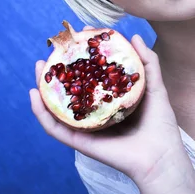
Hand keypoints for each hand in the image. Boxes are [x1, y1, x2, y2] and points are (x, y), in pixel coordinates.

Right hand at [30, 29, 186, 188]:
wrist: (160, 155)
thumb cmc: (160, 125)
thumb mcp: (155, 88)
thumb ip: (148, 63)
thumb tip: (136, 37)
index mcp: (111, 101)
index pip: (91, 77)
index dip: (82, 59)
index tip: (76, 39)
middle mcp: (96, 113)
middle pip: (71, 91)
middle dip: (58, 72)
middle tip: (52, 52)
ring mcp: (86, 127)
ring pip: (57, 107)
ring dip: (43, 89)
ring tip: (38, 68)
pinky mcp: (80, 142)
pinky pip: (55, 128)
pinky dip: (42, 113)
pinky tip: (34, 96)